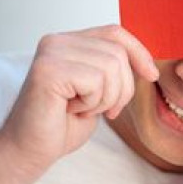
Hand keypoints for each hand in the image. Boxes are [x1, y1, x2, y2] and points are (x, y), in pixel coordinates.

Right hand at [0, 25, 157, 178]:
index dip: (139, 52)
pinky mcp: (48, 70)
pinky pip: (95, 80)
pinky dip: (92, 103)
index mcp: (69, 41)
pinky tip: (71, 110)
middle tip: (103, 110)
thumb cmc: (63, 123)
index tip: (152, 75)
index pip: (115, 33)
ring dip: (106, 98)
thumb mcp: (99, 90)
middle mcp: (56, 41)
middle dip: (122, 88)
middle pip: (117, 53)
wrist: (31, 150)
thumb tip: (148, 63)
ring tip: (83, 109)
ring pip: (111, 66)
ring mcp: (50, 53)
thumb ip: (115, 69)